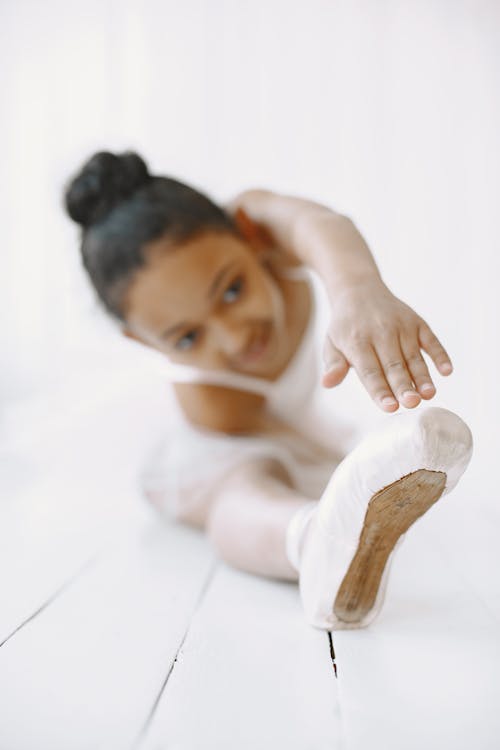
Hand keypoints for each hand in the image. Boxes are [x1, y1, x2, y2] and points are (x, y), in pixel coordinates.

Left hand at [322, 280, 453, 410]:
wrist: (360, 290)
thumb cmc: (345, 326)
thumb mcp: (331, 343)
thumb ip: (333, 364)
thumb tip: (326, 383)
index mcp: (357, 342)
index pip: (370, 371)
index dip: (380, 390)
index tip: (389, 407)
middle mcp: (381, 333)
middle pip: (394, 365)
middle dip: (404, 385)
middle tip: (412, 403)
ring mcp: (401, 327)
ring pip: (413, 356)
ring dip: (423, 376)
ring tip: (429, 394)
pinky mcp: (417, 322)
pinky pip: (431, 340)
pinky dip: (440, 354)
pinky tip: (447, 371)